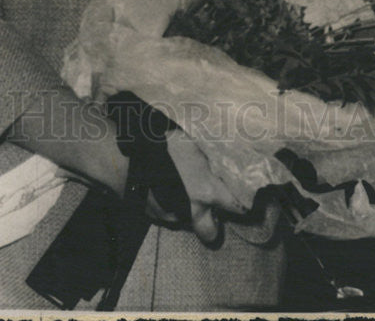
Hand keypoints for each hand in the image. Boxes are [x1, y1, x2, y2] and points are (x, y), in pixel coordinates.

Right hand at [151, 129, 245, 243]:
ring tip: (183, 189)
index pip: (237, 208)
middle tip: (211, 207)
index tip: (243, 200)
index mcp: (208, 191)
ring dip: (187, 211)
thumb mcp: (198, 146)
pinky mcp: (152, 215)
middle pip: (210, 233)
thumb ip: (213, 163)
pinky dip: (169, 206)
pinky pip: (167, 216)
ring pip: (186, 223)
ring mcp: (170, 216)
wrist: (131, 150)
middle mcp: (192, 210)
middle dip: (212, 223)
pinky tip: (164, 188)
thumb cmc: (168, 141)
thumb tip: (226, 164)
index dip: (242, 205)